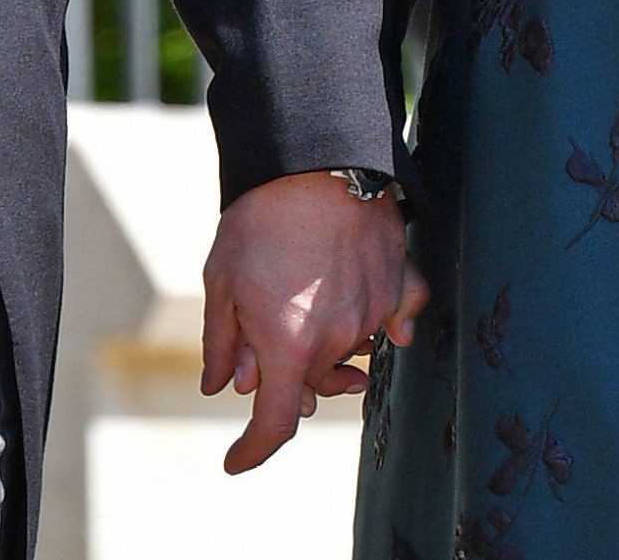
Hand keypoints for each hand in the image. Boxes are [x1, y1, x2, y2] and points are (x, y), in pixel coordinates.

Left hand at [199, 171, 428, 474]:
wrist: (315, 157)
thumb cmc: (259, 218)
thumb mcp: (222, 278)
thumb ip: (222, 340)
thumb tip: (220, 385)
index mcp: (288, 345)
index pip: (275, 424)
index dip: (252, 451)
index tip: (236, 460)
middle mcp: (337, 340)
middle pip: (315, 385)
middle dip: (289, 380)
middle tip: (267, 350)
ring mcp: (373, 311)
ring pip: (351, 353)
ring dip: (330, 349)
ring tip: (309, 310)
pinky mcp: (398, 282)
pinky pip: (398, 317)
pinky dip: (388, 325)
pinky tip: (381, 326)